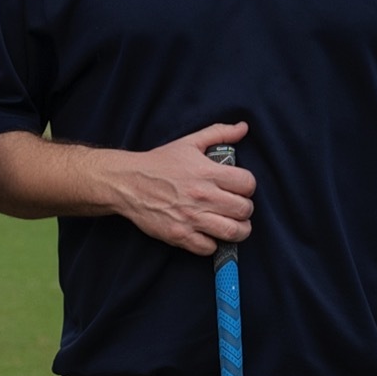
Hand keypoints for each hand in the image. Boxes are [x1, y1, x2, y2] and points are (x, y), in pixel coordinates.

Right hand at [107, 121, 255, 255]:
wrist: (128, 183)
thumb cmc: (159, 163)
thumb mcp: (189, 142)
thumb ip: (219, 134)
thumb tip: (243, 127)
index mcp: (208, 172)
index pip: (248, 183)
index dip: (248, 187)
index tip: (240, 189)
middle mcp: (202, 196)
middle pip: (244, 210)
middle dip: (245, 210)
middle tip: (237, 209)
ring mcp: (191, 218)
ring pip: (233, 232)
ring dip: (238, 231)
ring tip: (233, 226)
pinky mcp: (179, 235)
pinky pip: (209, 248)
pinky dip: (212, 244)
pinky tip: (209, 234)